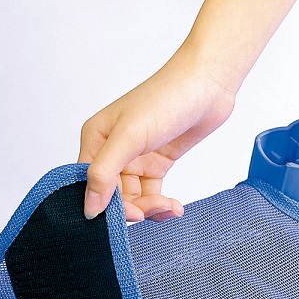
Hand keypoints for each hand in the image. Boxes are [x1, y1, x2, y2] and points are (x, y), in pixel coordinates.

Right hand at [78, 46, 235, 221]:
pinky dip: (161, 204)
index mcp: (96, 140)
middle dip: (132, 208)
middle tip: (152, 210)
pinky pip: (150, 194)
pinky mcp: (155, 163)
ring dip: (150, 208)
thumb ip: (104, 173)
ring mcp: (135, 159)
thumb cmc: (166, 98)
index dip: (104, 204)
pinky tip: (174, 207)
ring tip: (169, 206)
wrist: (209, 83)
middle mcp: (111, 151)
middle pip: (112, 196)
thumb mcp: (129, 137)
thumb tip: (89, 208)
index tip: (125, 215)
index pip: (89, 184)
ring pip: (133, 198)